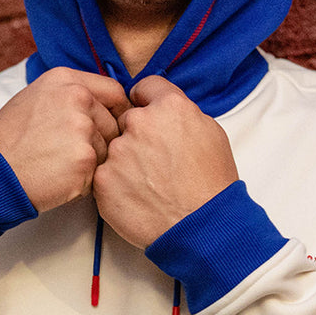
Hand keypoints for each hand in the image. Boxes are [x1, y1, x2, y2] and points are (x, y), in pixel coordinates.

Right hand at [0, 68, 130, 211]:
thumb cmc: (10, 138)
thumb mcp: (37, 98)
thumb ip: (71, 95)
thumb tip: (106, 104)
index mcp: (67, 81)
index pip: (115, 92)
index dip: (116, 112)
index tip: (109, 125)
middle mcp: (78, 99)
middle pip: (114, 124)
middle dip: (100, 142)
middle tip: (68, 153)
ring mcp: (83, 129)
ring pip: (108, 151)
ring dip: (90, 162)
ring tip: (57, 164)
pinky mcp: (85, 160)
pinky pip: (98, 173)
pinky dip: (82, 181)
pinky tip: (57, 177)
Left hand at [92, 75, 238, 247]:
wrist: (202, 227)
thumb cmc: (212, 185)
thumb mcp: (211, 133)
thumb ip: (183, 113)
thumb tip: (164, 109)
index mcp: (170, 107)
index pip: (144, 87)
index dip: (147, 101)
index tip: (147, 112)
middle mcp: (140, 123)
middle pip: (127, 119)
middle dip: (136, 135)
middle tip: (154, 160)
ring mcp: (118, 151)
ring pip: (114, 148)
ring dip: (125, 161)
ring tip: (148, 183)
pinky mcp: (103, 179)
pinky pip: (104, 174)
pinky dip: (116, 184)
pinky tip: (137, 196)